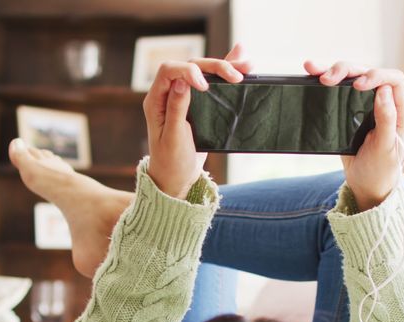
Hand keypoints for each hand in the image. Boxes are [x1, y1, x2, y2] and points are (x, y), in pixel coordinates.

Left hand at [143, 44, 252, 198]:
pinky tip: (241, 62)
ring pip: (204, 70)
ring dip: (225, 66)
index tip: (205, 87)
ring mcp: (185, 96)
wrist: (176, 177)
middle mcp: (169, 93)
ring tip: (247, 66)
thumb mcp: (173, 138)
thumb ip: (176, 108)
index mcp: (156, 100)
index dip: (188, 71)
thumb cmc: (171, 161)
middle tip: (235, 77)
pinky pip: (212, 81)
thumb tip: (182, 81)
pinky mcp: (198, 101)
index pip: (169, 71)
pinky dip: (226, 72)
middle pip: (190, 65)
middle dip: (214, 67)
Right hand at [304, 60, 403, 210]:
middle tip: (328, 79)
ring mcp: (367, 104)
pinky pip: (339, 89)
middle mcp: (385, 102)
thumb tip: (383, 90)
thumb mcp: (385, 149)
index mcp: (401, 111)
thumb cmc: (381, 171)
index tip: (358, 85)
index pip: (393, 80)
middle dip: (348, 71)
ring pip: (352, 77)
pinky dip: (325, 80)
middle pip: (368, 73)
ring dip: (333, 71)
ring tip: (314, 71)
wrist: (366, 186)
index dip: (376, 76)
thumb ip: (386, 119)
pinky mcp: (350, 108)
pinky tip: (313, 74)